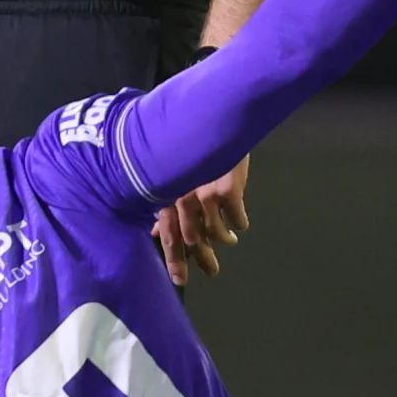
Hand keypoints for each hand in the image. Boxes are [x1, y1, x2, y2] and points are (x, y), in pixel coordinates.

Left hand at [153, 152, 249, 285]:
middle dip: (201, 258)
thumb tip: (155, 230)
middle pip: (192, 238)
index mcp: (165, 193)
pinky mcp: (228, 189)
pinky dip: (239, 223)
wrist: (211, 116)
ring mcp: (204, 194)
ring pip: (215, 231)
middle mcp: (182, 197)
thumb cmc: (186, 142)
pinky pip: (237, 218)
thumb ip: (164, 202)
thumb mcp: (170, 171)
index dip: (173, 259)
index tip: (180, 281)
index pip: (168, 234)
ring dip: (223, 239)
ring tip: (229, 240)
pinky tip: (241, 223)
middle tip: (212, 272)